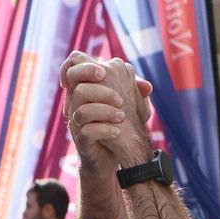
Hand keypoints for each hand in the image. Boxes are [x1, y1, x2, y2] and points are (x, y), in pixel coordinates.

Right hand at [61, 51, 153, 180]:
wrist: (117, 154)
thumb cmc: (121, 123)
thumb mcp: (131, 106)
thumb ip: (137, 93)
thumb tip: (147, 86)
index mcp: (87, 88)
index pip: (73, 64)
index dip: (84, 64)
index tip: (103, 74)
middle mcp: (76, 102)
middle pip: (74, 80)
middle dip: (97, 85)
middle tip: (117, 94)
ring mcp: (77, 121)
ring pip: (82, 108)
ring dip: (106, 110)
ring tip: (122, 116)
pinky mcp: (81, 140)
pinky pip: (87, 130)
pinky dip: (106, 129)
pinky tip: (118, 131)